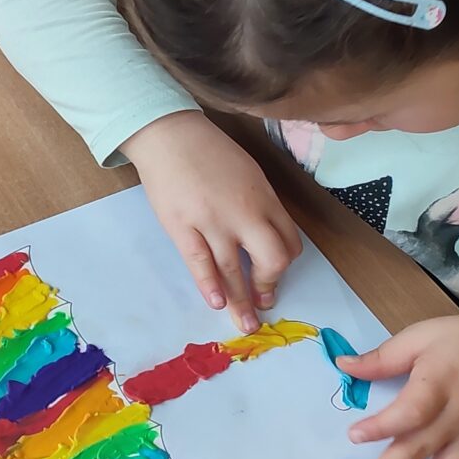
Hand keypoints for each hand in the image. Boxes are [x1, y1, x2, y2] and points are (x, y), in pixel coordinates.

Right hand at [121, 111, 301, 330]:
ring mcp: (212, 221)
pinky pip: (199, 262)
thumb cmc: (208, 152)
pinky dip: (209, 285)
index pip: (289, 242)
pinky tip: (215, 303)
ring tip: (245, 324)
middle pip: (272, 259)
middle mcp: (244, 212)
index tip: (274, 277)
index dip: (285, 265)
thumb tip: (264, 239)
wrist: (168, 134)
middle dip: (269, 285)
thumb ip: (260, 205)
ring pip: (234, 269)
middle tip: (263, 301)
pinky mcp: (182, 226)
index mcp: (264, 198)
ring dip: (241, 301)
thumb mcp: (248, 173)